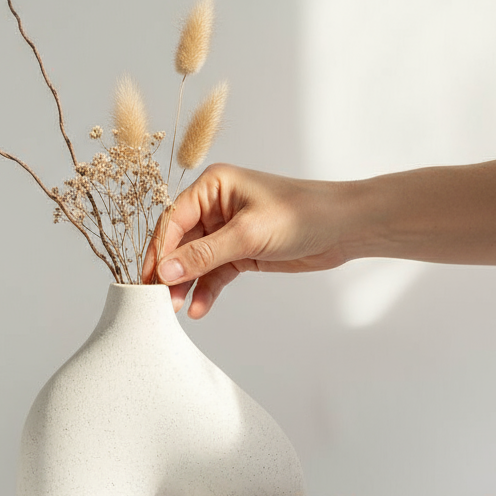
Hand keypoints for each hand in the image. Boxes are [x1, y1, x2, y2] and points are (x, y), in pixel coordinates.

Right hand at [141, 164, 356, 316]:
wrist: (345, 228)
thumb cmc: (302, 214)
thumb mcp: (247, 235)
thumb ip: (204, 255)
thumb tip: (166, 271)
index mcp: (213, 186)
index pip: (173, 219)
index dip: (159, 250)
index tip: (150, 278)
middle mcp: (215, 206)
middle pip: (179, 242)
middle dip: (170, 271)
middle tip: (158, 299)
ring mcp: (227, 230)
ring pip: (195, 261)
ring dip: (186, 284)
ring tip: (176, 308)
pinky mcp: (240, 251)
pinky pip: (214, 273)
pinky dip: (206, 290)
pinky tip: (199, 308)